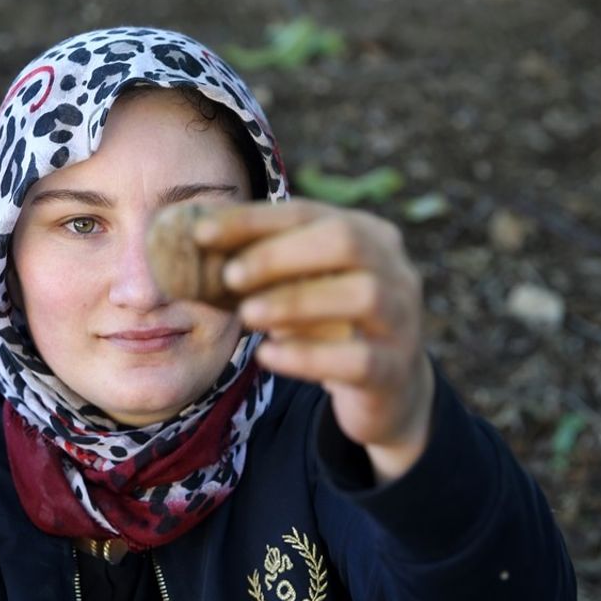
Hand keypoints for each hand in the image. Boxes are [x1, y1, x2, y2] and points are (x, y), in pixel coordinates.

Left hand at [194, 199, 434, 481]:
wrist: (390, 388)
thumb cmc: (333, 324)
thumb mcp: (304, 286)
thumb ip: (267, 265)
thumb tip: (198, 243)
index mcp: (369, 235)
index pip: (308, 212)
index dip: (253, 220)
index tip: (201, 233)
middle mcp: (395, 270)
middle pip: (345, 242)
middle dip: (280, 255)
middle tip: (229, 276)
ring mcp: (402, 320)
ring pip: (362, 295)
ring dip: (296, 301)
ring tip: (246, 316)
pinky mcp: (395, 370)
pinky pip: (358, 359)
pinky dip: (308, 356)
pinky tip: (268, 356)